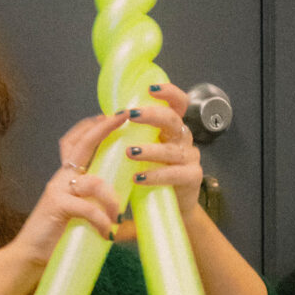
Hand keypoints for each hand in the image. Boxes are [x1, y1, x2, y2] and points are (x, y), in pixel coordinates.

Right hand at [12, 111, 127, 266]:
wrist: (30, 257)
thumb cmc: (57, 237)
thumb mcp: (81, 217)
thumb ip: (98, 209)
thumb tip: (129, 215)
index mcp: (67, 177)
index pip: (76, 142)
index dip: (93, 126)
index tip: (113, 114)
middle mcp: (61, 178)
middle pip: (81, 144)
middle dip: (103, 128)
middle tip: (123, 116)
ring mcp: (57, 190)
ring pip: (93, 182)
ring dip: (111, 199)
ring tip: (117, 217)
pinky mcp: (57, 206)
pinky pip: (87, 207)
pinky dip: (101, 220)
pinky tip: (106, 234)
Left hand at [119, 83, 201, 224]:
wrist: (172, 206)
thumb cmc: (152, 175)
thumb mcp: (141, 152)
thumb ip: (130, 136)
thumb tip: (102, 121)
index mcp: (171, 129)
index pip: (178, 103)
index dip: (169, 93)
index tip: (150, 88)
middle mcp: (183, 139)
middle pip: (173, 120)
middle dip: (152, 115)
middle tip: (131, 115)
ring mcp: (190, 158)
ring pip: (171, 149)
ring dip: (149, 150)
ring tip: (130, 152)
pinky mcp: (192, 178)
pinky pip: (174, 174)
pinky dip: (155, 175)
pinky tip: (139, 178)